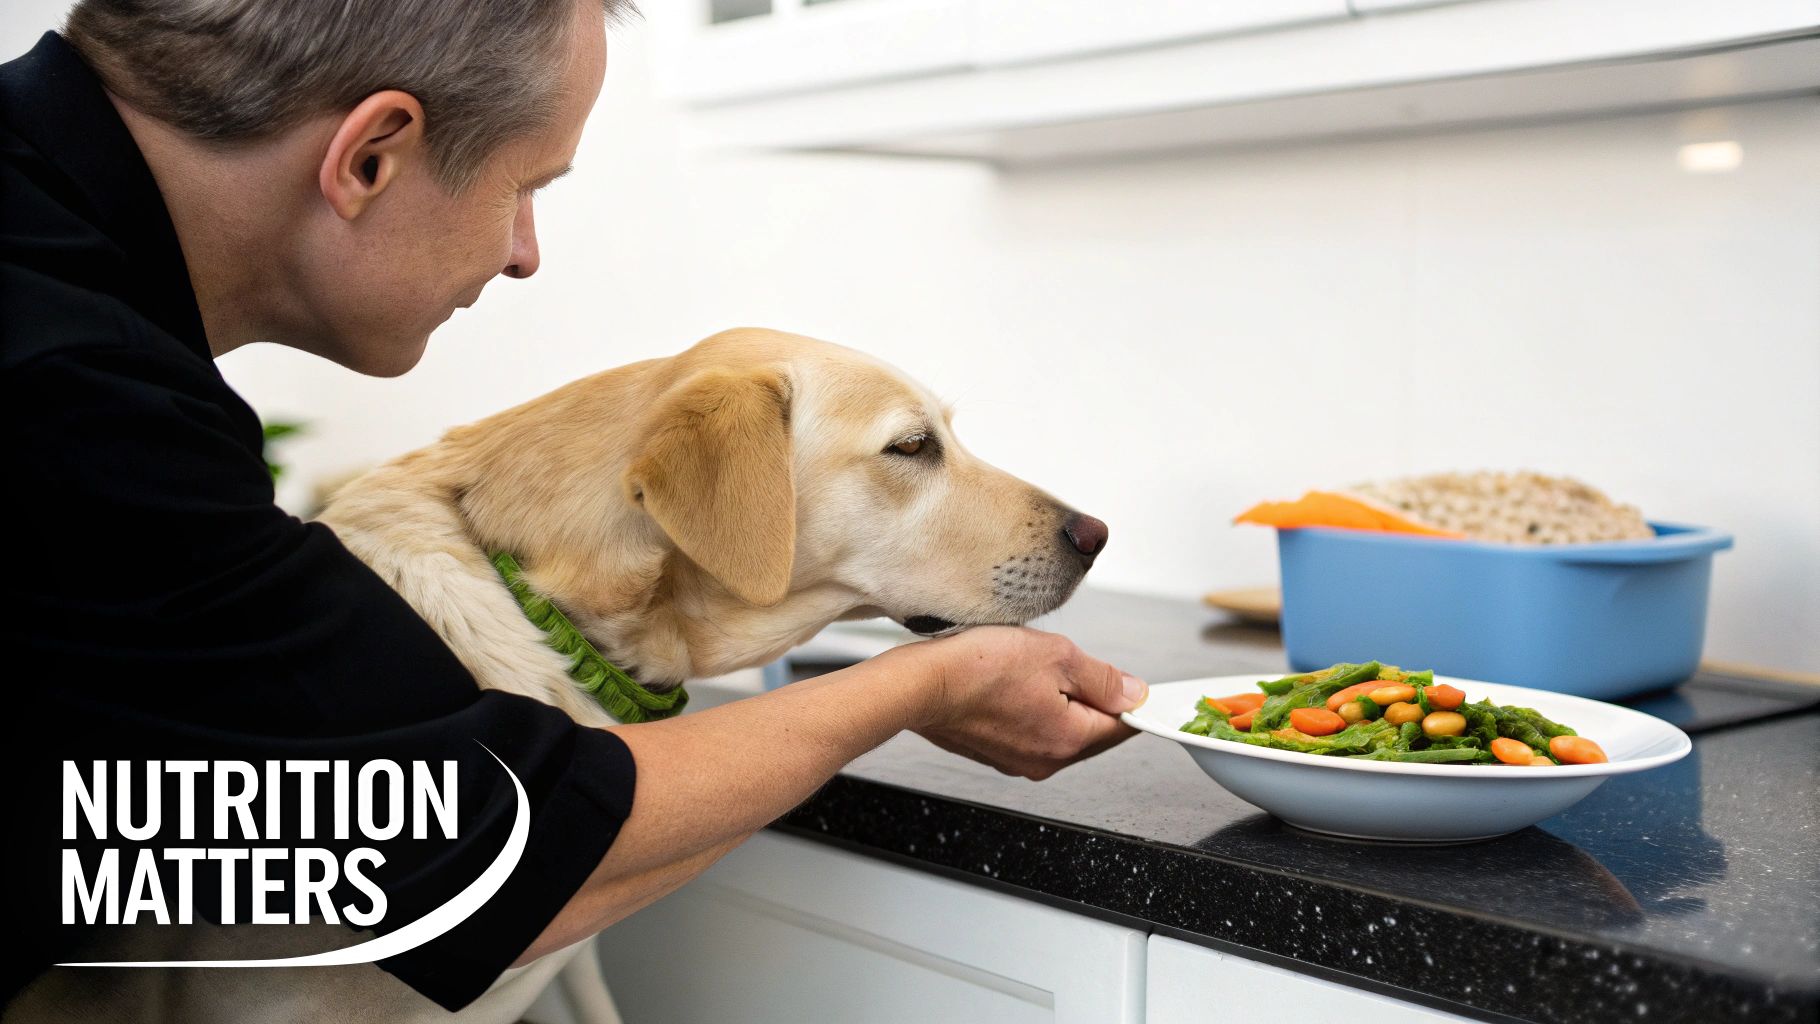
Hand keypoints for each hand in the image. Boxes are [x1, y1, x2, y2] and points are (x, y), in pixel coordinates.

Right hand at [900, 625, 1147, 779]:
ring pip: (1059, 729)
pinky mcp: (995, 753)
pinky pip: (1030, 731)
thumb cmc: (978, 668)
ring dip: (1058, 700)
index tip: (1131, 685)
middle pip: (1090, 730)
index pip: (1121, 726)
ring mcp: (1017, 761)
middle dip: (1089, 697)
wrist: (919, 685)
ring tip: (1031, 669)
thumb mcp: (1056, 655)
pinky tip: (1011, 683)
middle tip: (1068, 663)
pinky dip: (1031, 708)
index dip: (1130, 700)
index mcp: (1068, 739)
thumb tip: (1132, 693)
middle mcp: (1045, 761)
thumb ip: (1101, 677)